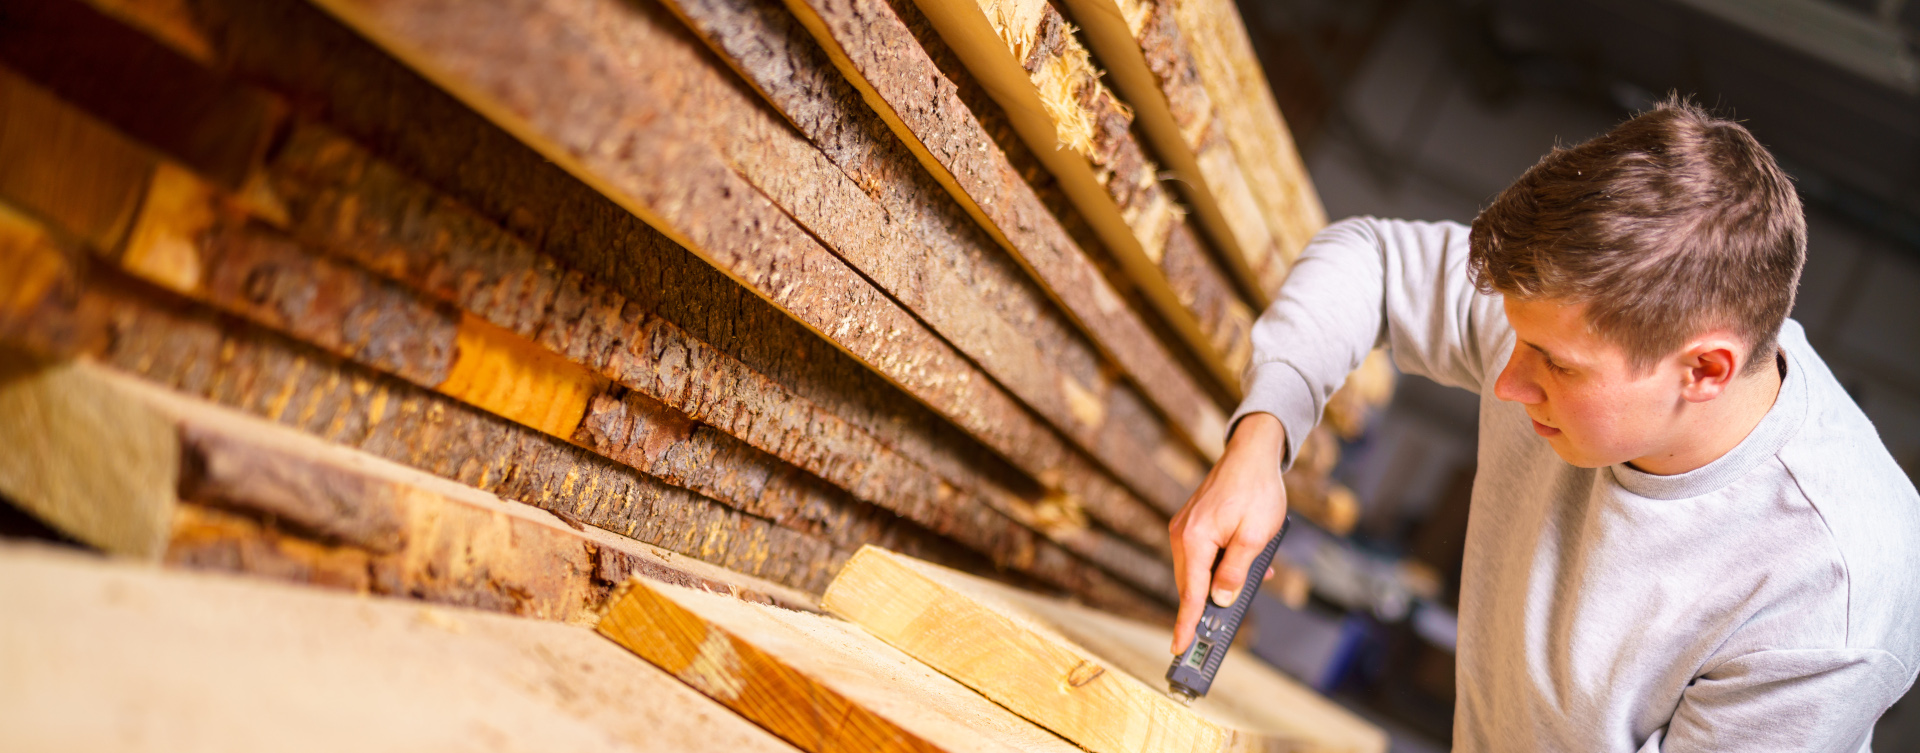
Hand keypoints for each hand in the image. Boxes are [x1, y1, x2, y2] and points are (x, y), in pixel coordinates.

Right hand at [1169, 412, 1288, 654]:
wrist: (1252, 453)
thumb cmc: (1257, 491)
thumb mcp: (1255, 537)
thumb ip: (1236, 571)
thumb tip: (1220, 600)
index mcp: (1195, 539)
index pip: (1189, 592)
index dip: (1186, 623)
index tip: (1179, 647)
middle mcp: (1182, 534)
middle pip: (1189, 584)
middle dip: (1206, 604)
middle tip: (1222, 625)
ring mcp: (1184, 527)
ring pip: (1196, 570)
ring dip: (1218, 581)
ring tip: (1252, 578)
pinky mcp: (1192, 522)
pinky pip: (1201, 554)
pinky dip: (1218, 565)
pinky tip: (1244, 561)